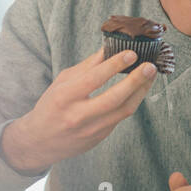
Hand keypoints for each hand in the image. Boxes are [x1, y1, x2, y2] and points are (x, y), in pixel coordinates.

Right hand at [1, 49, 156, 172]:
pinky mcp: (100, 137)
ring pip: (124, 110)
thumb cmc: (51, 106)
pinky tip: (139, 89)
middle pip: (114, 98)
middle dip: (135, 81)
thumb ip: (87, 67)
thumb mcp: (62, 83)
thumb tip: (109, 48)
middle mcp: (78, 115)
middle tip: (150, 66)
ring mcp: (91, 129)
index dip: (115, 65)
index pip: (93, 79)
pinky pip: (121, 117)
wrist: (39, 142)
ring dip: (141, 91)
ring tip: (150, 75)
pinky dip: (132, 101)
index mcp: (65, 97)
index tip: (132, 53)